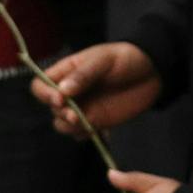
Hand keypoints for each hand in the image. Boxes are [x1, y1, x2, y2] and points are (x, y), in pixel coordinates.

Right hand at [32, 43, 161, 135]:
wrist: (153, 72)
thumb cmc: (125, 58)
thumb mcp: (103, 60)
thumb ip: (83, 75)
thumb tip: (62, 91)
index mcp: (66, 71)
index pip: (40, 85)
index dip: (45, 94)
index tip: (59, 99)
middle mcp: (70, 92)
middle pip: (50, 108)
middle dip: (60, 113)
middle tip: (75, 115)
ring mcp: (82, 107)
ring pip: (61, 124)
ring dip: (69, 127)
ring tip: (87, 123)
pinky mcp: (95, 121)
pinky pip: (79, 134)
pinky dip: (84, 134)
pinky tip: (98, 129)